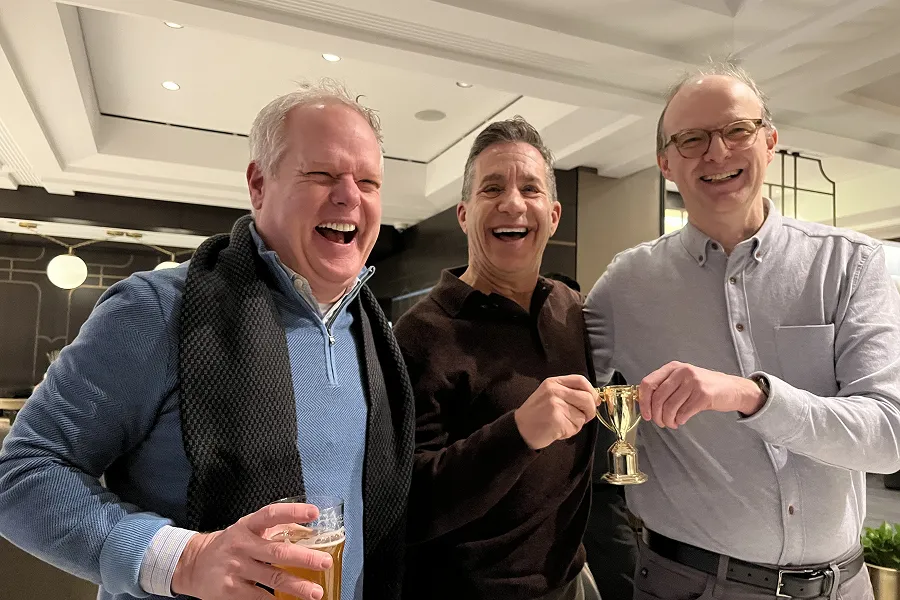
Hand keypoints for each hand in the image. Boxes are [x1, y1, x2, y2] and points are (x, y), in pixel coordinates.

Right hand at [172, 502, 331, 599]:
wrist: (194, 564)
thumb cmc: (232, 544)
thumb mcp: (249, 530)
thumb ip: (277, 529)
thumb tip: (311, 533)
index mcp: (248, 525)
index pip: (272, 514)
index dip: (294, 512)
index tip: (314, 514)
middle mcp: (242, 545)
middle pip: (277, 551)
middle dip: (304, 557)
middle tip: (325, 562)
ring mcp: (235, 568)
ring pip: (272, 577)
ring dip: (297, 586)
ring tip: (315, 592)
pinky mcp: (230, 590)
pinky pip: (259, 597)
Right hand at [514, 375, 598, 449]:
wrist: (520, 429)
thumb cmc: (537, 414)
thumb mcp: (549, 394)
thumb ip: (568, 393)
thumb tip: (593, 399)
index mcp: (553, 382)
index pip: (580, 380)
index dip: (592, 392)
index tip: (595, 401)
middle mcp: (554, 391)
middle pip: (586, 398)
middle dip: (590, 411)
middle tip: (584, 418)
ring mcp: (555, 405)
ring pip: (582, 415)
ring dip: (576, 424)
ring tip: (561, 424)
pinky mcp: (557, 420)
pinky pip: (575, 427)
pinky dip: (570, 432)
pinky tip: (558, 430)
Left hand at [638, 362, 765, 428]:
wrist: (732, 389)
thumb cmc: (704, 386)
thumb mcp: (682, 380)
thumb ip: (665, 387)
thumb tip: (645, 404)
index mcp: (673, 367)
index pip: (648, 384)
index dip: (644, 402)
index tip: (646, 414)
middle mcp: (682, 372)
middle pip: (658, 398)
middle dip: (656, 415)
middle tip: (660, 422)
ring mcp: (693, 382)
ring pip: (670, 407)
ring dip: (668, 420)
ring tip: (672, 423)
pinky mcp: (703, 395)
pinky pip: (683, 413)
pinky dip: (679, 420)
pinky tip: (681, 420)